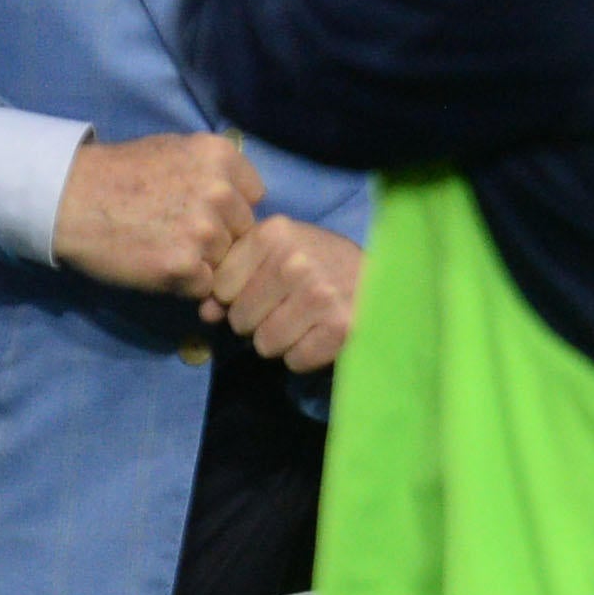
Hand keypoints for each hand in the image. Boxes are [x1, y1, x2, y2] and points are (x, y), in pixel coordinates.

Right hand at [52, 129, 259, 297]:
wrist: (68, 199)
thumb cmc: (118, 173)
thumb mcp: (174, 149)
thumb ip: (213, 171)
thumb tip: (242, 198)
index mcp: (221, 157)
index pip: (253, 198)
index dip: (230, 210)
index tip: (202, 212)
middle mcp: (220, 192)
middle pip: (243, 233)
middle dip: (219, 239)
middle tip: (178, 234)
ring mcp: (203, 231)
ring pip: (226, 263)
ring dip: (202, 264)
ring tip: (165, 248)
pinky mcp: (184, 267)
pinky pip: (205, 287)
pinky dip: (186, 285)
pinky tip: (158, 266)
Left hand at [203, 215, 358, 371]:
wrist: (388, 282)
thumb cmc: (324, 265)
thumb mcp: (279, 254)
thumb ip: (235, 277)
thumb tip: (205, 312)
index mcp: (273, 233)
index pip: (219, 287)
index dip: (235, 297)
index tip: (262, 291)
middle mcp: (293, 260)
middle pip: (239, 319)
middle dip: (258, 322)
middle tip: (287, 309)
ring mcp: (318, 294)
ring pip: (264, 344)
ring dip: (282, 342)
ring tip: (305, 322)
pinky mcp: (340, 326)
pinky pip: (295, 361)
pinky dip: (305, 356)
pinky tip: (321, 335)